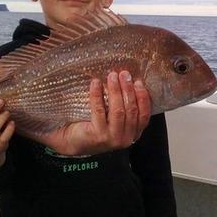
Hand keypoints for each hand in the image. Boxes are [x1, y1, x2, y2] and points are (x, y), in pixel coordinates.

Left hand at [34, 70, 150, 155]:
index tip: (138, 82)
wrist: (72, 141)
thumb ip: (125, 108)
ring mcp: (112, 138)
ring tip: (112, 76)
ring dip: (116, 90)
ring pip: (118, 111)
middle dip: (128, 89)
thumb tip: (129, 82)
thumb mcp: (115, 120)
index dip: (143, 97)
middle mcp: (125, 139)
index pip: (144, 115)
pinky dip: (97, 94)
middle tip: (124, 74)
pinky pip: (99, 110)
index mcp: (133, 134)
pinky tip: (95, 83)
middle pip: (131, 110)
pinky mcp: (98, 135)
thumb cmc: (95, 127)